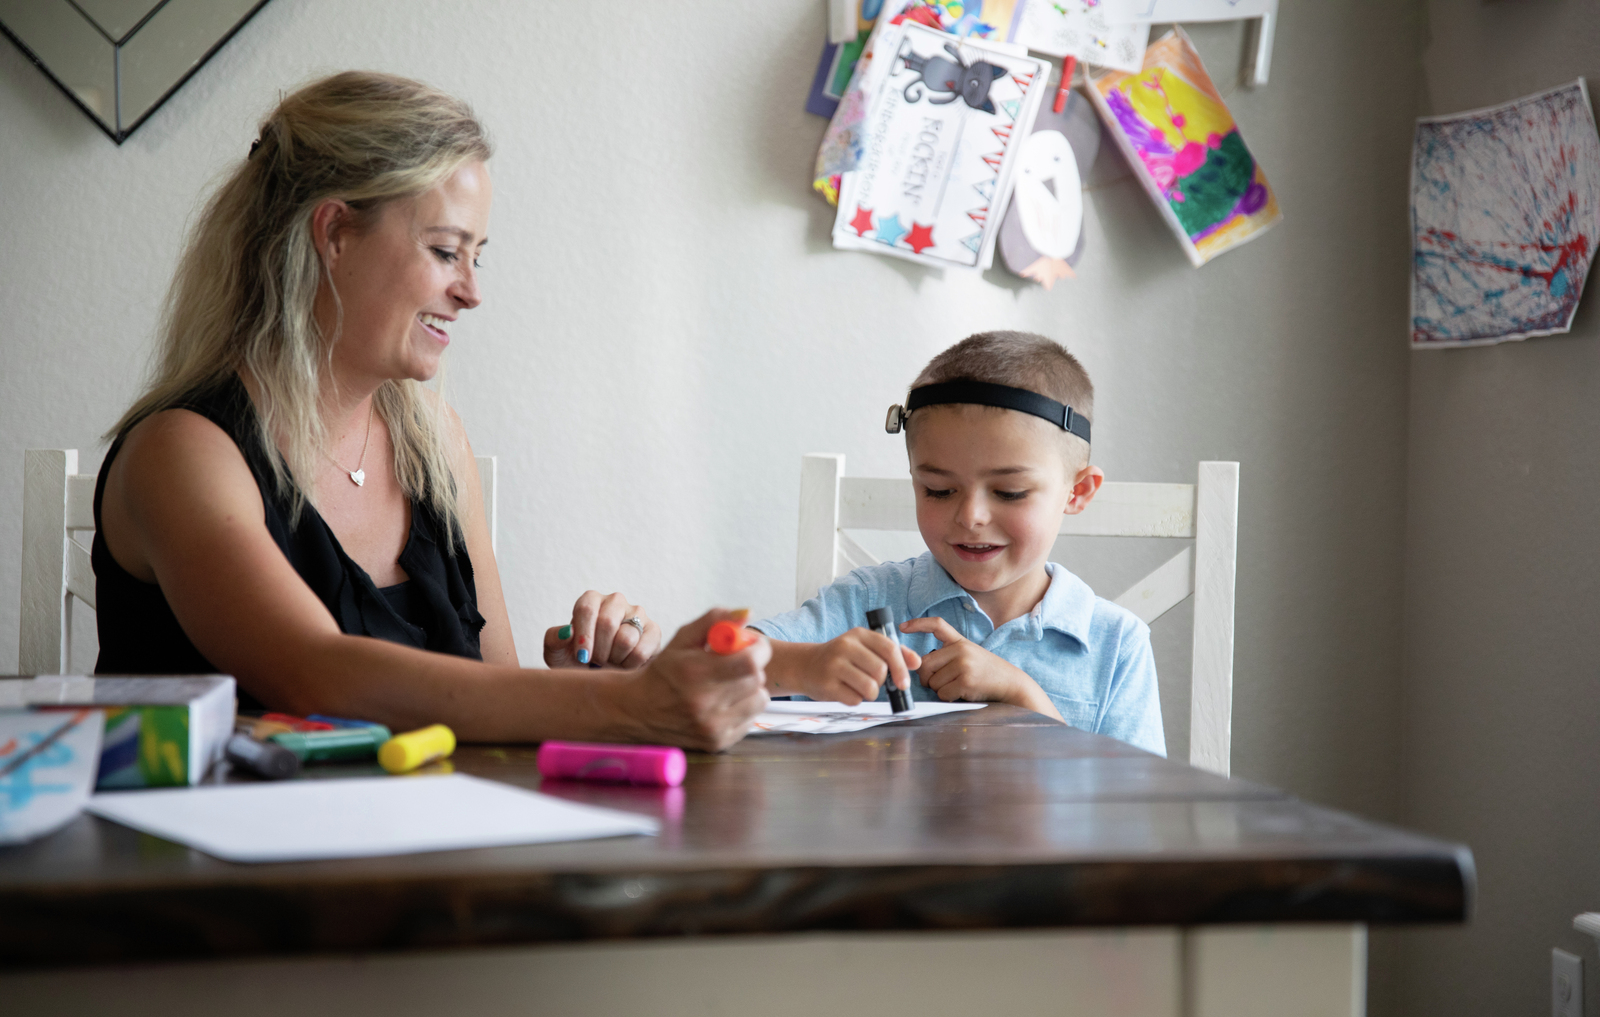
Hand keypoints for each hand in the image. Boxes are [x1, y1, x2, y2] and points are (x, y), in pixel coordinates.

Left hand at [543, 591, 661, 668]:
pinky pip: (642, 650)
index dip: (584, 636)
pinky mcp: (653, 631)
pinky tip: (625, 665)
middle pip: (607, 623)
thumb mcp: (556, 654)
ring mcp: (637, 614)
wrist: (602, 678)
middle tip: (596, 661)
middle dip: (599, 651)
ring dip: (614, 659)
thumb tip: (567, 632)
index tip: (582, 657)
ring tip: (610, 661)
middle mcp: (615, 601)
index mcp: (591, 600)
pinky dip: (630, 665)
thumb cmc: (577, 663)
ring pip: (626, 638)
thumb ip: (554, 640)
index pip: (586, 609)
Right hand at [616, 608, 771, 750]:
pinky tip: (723, 704)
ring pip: (759, 700)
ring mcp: (713, 727)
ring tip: (730, 685)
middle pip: (757, 679)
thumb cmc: (664, 671)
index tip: (753, 645)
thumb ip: (714, 620)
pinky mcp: (718, 742)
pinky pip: (750, 720)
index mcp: (696, 673)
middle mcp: (705, 703)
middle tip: (738, 663)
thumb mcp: (682, 639)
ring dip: (751, 689)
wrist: (638, 711)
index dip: (758, 649)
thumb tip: (747, 613)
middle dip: (753, 666)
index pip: (750, 661)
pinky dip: (743, 709)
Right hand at [780, 628, 920, 705]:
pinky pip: (855, 700)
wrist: (805, 665)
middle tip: (871, 681)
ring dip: (870, 693)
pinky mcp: (827, 685)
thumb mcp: (864, 647)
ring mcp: (834, 666)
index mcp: (858, 634)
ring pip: (870, 688)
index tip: (904, 683)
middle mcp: (845, 647)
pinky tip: (845, 691)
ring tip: (859, 687)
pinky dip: (855, 700)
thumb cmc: (841, 658)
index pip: (889, 648)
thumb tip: (916, 662)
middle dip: (881, 682)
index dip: (901, 667)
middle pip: (880, 671)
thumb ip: (892, 652)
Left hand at [899, 617, 1062, 720]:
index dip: (918, 624)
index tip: (902, 627)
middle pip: (925, 664)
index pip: (937, 625)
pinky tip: (962, 693)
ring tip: (958, 685)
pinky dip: (949, 697)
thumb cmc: (985, 673)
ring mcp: (963, 665)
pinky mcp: (965, 681)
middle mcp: (961, 650)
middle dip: (927, 677)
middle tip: (943, 681)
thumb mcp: (969, 656)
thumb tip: (920, 665)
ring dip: (941, 689)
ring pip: (932, 682)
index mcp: (960, 641)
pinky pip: (942, 693)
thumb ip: (947, 656)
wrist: (1010, 684)